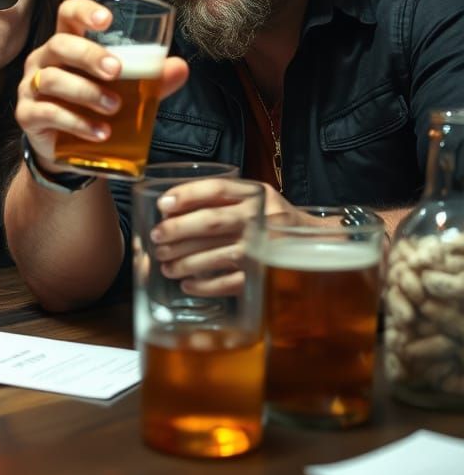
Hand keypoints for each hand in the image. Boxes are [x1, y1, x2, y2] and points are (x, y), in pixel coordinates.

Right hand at [15, 0, 188, 170]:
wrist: (70, 151)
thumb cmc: (95, 107)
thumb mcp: (125, 91)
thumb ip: (150, 79)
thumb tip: (180, 68)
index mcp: (67, 44)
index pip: (67, 15)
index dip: (84, 11)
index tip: (107, 20)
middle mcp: (44, 60)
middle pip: (59, 44)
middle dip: (89, 55)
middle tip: (117, 71)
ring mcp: (31, 87)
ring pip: (53, 80)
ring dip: (87, 93)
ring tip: (114, 108)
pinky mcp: (27, 115)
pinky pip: (48, 113)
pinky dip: (77, 123)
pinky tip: (100, 132)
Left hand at [150, 178, 290, 294]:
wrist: (318, 245)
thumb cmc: (272, 219)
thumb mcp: (254, 198)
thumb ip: (222, 199)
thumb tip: (171, 209)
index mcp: (256, 194)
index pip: (217, 189)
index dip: (186, 195)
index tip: (162, 205)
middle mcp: (262, 219)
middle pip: (212, 222)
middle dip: (178, 230)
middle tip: (156, 238)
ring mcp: (266, 249)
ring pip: (218, 254)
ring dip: (186, 261)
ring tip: (165, 265)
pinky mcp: (267, 277)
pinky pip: (231, 283)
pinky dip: (206, 285)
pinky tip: (188, 284)